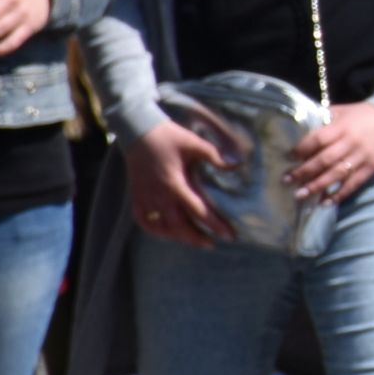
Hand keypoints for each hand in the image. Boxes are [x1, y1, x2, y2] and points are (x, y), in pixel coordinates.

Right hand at [128, 117, 232, 245]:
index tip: (230, 235)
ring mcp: (145, 198)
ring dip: (179, 237)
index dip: (215, 225)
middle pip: (179, 226)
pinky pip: (144, 221)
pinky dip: (156, 230)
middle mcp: (159, 196)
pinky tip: (168, 233)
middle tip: (213, 243)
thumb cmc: (168, 137)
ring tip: (195, 240)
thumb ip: (215, 155)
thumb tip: (237, 164)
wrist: (138, 130)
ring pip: (162, 227)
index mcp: (175, 184)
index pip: (198, 211)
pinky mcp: (136, 197)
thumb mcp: (194, 143)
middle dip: (197, 238)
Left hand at [288, 102, 373, 205]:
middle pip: (324, 160)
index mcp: (342, 126)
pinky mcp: (371, 168)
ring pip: (336, 174)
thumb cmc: (364, 114)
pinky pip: (353, 184)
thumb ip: (324, 119)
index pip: (318, 139)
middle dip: (304, 171)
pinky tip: (325, 202)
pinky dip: (339, 194)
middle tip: (287, 180)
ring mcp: (361, 157)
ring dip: (317, 186)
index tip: (288, 157)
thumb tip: (301, 131)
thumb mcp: (343, 110)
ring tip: (300, 195)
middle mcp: (350, 142)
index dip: (302, 149)